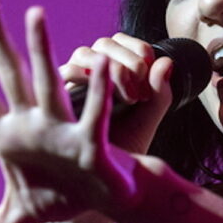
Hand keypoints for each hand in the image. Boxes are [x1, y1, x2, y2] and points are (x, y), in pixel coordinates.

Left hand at [0, 0, 169, 222]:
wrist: (100, 202)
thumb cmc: (58, 194)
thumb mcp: (17, 219)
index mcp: (8, 134)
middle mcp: (31, 121)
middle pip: (9, 74)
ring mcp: (59, 127)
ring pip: (47, 81)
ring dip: (41, 50)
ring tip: (34, 13)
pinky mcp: (90, 141)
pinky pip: (93, 113)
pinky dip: (97, 91)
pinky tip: (98, 64)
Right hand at [59, 33, 174, 154]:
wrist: (104, 179)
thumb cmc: (125, 147)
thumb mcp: (147, 119)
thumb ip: (160, 93)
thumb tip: (166, 62)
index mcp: (116, 68)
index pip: (128, 44)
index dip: (143, 55)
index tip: (152, 82)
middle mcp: (92, 70)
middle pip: (107, 43)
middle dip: (129, 62)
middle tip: (140, 93)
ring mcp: (72, 81)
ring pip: (85, 53)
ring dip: (109, 69)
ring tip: (127, 98)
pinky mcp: (56, 95)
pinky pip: (67, 72)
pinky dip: (88, 78)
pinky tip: (104, 99)